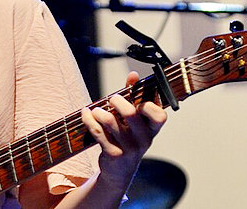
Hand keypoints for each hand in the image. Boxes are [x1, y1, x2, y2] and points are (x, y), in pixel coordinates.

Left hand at [80, 71, 166, 191]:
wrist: (118, 172)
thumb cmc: (127, 139)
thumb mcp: (134, 121)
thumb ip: (134, 96)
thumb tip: (133, 75)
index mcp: (152, 130)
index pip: (160, 116)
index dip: (149, 105)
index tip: (138, 100)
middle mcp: (144, 140)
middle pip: (131, 113)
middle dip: (118, 101)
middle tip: (112, 99)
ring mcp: (129, 148)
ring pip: (110, 121)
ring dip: (100, 112)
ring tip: (95, 110)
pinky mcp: (113, 154)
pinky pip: (98, 132)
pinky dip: (89, 120)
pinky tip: (86, 114)